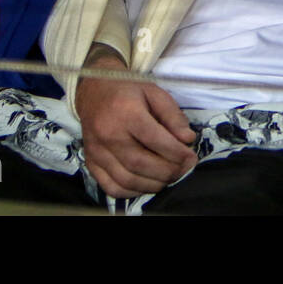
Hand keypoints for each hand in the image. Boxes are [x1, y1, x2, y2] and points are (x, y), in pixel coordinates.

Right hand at [75, 52, 197, 198]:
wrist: (94, 92)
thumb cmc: (128, 91)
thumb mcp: (155, 93)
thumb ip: (172, 115)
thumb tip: (187, 139)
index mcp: (125, 112)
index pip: (154, 139)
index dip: (176, 153)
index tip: (191, 158)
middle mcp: (108, 134)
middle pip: (141, 163)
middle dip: (168, 171)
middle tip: (184, 169)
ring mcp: (96, 151)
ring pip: (127, 179)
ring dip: (154, 184)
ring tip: (170, 177)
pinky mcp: (91, 163)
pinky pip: (111, 187)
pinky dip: (133, 191)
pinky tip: (148, 183)